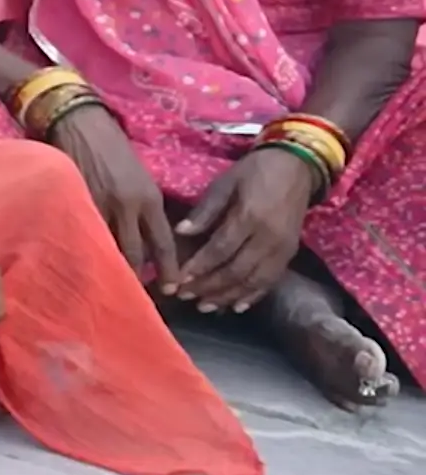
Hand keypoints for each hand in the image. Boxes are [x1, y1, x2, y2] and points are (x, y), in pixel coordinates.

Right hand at [48, 102, 180, 286]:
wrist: (81, 124)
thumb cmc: (113, 147)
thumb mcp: (139, 177)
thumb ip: (144, 206)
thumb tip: (147, 236)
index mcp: (149, 199)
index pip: (163, 243)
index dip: (169, 269)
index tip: (175, 289)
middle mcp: (129, 207)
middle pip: (138, 252)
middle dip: (141, 277)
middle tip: (143, 298)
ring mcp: (101, 206)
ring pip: (111, 247)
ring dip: (114, 268)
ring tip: (115, 286)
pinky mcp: (77, 203)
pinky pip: (86, 234)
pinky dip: (89, 249)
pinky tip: (88, 260)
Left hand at [173, 148, 318, 312]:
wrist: (296, 168)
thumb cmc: (253, 173)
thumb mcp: (224, 184)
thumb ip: (204, 211)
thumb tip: (180, 232)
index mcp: (250, 217)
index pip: (220, 250)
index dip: (199, 267)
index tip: (179, 279)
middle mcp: (269, 237)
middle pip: (236, 270)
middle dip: (209, 286)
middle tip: (185, 296)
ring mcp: (283, 248)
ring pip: (254, 281)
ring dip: (228, 296)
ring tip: (204, 306)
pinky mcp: (290, 254)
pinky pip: (271, 281)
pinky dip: (252, 296)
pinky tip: (236, 306)